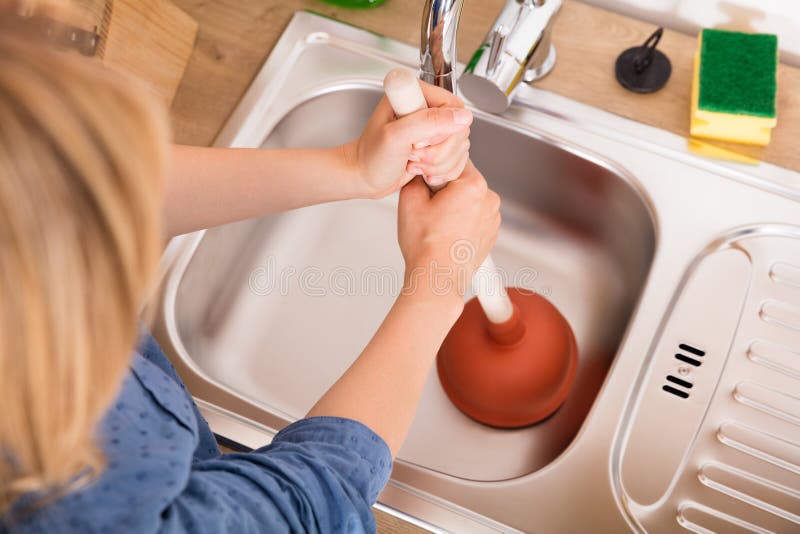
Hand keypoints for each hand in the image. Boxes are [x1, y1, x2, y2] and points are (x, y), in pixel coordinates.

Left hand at [344, 81, 472, 198]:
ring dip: (438, 163)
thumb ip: (429, 122)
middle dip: (439, 151)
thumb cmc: (371, 157)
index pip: (454, 107)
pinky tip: (421, 170)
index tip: (420, 141)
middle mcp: (426, 108)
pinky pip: (457, 158)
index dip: (443, 130)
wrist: (364, 178)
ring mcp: (433, 129)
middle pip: (459, 129)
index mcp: (416, 94)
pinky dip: (442, 170)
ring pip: (460, 146)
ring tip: (413, 162)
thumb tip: (462, 117)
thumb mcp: (397, 136)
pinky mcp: (437, 146)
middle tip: (413, 154)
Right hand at [397, 161, 500, 303]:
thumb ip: (416, 175)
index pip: (455, 159)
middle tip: (429, 206)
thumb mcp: (410, 200)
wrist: (437, 278)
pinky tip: (447, 232)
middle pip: (464, 179)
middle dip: (446, 187)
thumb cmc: (426, 246)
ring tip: (438, 223)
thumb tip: (420, 169)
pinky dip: (463, 220)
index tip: (427, 182)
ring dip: (456, 204)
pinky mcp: (491, 232)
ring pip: (470, 198)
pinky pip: (475, 216)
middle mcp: (489, 199)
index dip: (436, 168)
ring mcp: (493, 217)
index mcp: (473, 185)